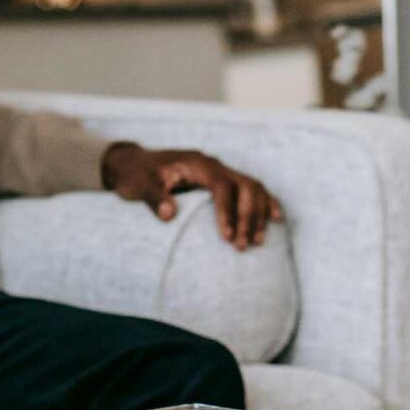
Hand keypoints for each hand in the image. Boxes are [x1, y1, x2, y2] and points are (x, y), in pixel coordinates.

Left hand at [103, 145, 283, 247]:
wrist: (134, 164)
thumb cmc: (135, 175)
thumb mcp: (138, 185)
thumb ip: (153, 198)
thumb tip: (169, 215)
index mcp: (197, 163)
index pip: (221, 184)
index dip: (227, 210)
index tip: (226, 236)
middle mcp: (214, 165)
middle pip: (244, 185)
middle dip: (248, 216)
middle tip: (242, 246)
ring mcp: (221, 171)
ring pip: (253, 187)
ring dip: (259, 213)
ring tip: (258, 241)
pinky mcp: (222, 181)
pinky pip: (251, 189)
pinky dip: (265, 203)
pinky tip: (275, 219)